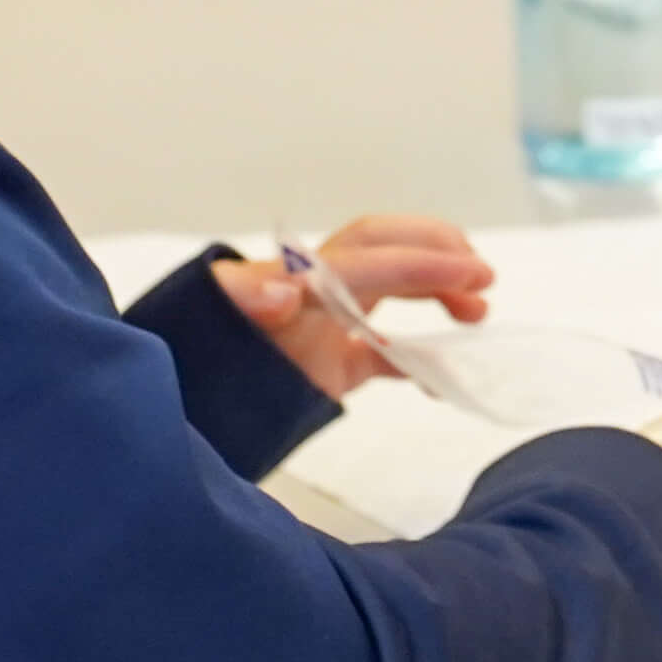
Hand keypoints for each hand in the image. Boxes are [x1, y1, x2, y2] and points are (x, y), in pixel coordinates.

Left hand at [213, 214, 497, 393]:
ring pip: (390, 291)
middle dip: (438, 257)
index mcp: (295, 281)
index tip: (474, 276)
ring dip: (436, 293)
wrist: (177, 409)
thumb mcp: (213, 326)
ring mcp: (321, 329)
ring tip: (475, 316)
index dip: (423, 264)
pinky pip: (381, 350)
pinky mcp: (324, 366)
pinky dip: (417, 357)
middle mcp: (313, 294)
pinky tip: (441, 380)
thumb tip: (282, 291)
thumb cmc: (194, 363)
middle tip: (484, 281)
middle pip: (385, 253)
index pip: (371, 259)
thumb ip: (239, 303)